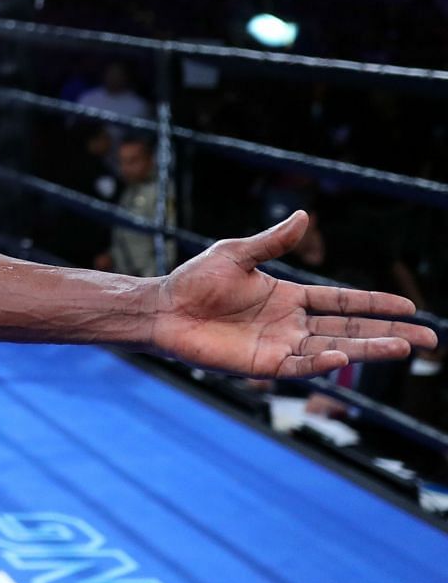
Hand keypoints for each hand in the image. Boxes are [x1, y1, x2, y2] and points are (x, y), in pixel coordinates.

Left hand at [151, 211, 436, 378]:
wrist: (162, 308)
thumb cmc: (193, 280)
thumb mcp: (237, 253)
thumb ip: (272, 242)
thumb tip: (305, 216)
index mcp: (289, 298)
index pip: (343, 302)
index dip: (375, 304)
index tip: (409, 305)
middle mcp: (290, 325)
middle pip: (350, 330)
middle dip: (389, 333)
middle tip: (428, 338)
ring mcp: (279, 346)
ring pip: (334, 350)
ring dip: (368, 349)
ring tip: (404, 347)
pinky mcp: (261, 365)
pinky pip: (298, 366)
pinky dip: (321, 362)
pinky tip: (343, 356)